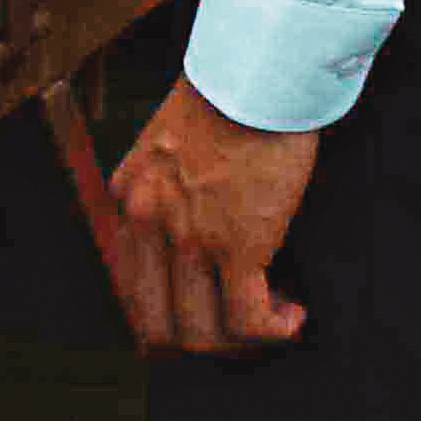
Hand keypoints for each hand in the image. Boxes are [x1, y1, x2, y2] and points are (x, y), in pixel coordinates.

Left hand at [94, 83, 318, 356]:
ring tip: (269, 321)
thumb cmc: (227, 100)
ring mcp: (189, 238)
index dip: (170, 314)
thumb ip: (166, 192)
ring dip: (239, 342)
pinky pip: (247, 320)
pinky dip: (273, 330)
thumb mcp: (169, 145)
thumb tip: (192, 240)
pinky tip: (291, 315)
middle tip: (236, 331)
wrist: (258, 77)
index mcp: (129, 198)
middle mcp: (149, 224)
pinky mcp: (238, 246)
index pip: (131, 288)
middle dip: (200, 342)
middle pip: (158, 325)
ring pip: (201, 334)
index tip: (205, 312)